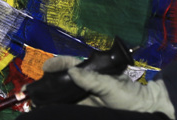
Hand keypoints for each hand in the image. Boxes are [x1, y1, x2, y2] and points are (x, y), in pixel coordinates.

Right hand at [40, 56, 174, 116]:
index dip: (56, 64)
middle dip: (47, 83)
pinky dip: (57, 108)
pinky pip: (68, 107)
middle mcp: (85, 83)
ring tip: (35, 101)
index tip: (45, 68)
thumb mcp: (111, 86)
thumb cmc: (129, 95)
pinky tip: (46, 109)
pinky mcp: (84, 108)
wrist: (143, 112)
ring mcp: (84, 96)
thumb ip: (92, 79)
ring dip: (49, 97)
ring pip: (63, 95)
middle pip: (62, 81)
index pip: (70, 65)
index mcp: (91, 71)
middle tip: (32, 89)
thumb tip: (71, 71)